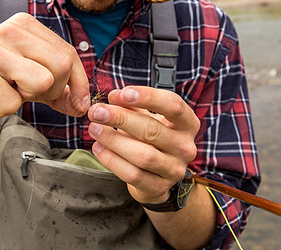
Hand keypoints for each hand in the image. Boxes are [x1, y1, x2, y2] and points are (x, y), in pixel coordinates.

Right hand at [0, 13, 89, 117]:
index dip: (80, 83)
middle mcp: (11, 30)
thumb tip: (82, 106)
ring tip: (5, 91)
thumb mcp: (28, 78)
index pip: (69, 54)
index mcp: (25, 26)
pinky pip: (13, 103)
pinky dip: (2, 109)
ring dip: (26, 98)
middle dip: (53, 92)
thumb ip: (58, 89)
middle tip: (27, 93)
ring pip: (42, 82)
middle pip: (61, 67)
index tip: (80, 104)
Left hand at [87, 86, 199, 203]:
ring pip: (143, 155)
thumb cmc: (151, 139)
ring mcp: (173, 169)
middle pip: (152, 130)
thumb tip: (114, 96)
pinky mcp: (158, 187)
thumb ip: (132, 105)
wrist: (157, 176)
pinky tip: (98, 148)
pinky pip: (132, 174)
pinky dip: (112, 160)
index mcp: (187, 123)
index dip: (148, 97)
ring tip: (94, 129)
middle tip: (96, 112)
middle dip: (120, 118)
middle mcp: (185, 147)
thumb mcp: (147, 117)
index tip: (122, 93)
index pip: (173, 105)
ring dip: (113, 140)